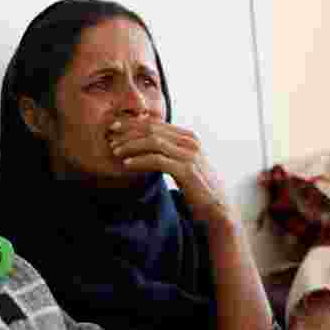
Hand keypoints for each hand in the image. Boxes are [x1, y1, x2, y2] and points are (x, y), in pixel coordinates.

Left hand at [107, 119, 231, 224]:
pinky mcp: (187, 170)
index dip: (132, 123)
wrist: (218, 207)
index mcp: (188, 137)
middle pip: (152, 129)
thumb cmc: (198, 187)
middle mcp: (190, 142)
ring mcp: (189, 155)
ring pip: (153, 141)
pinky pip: (157, 160)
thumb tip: (147, 144)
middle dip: (128, 132)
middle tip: (111, 139)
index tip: (114, 128)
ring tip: (116, 152)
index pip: (155, 123)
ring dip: (131, 145)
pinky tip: (127, 164)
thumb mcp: (185, 163)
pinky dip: (139, 160)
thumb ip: (171, 151)